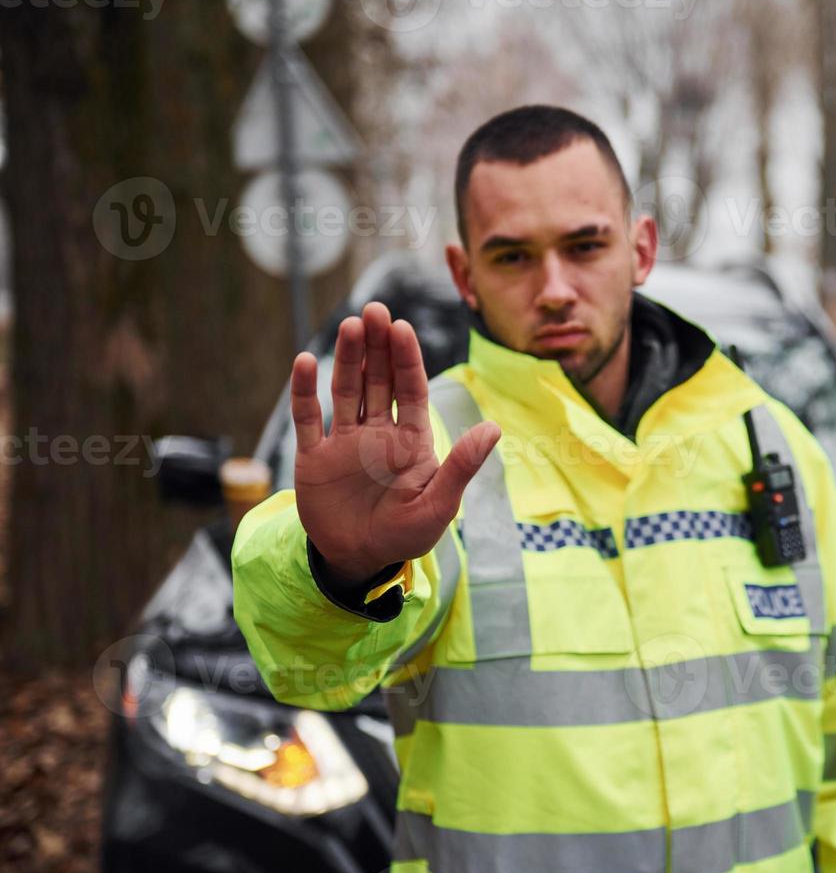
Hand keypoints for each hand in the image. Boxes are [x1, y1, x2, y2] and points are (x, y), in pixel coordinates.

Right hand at [290, 302, 500, 584]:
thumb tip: (494, 429)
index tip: (401, 327)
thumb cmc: (406, 536)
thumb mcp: (439, 505)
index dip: (406, 358)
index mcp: (410, 440)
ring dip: (346, 358)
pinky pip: (308, 418)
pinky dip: (304, 391)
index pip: (409, 389)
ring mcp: (344, 442)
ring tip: (349, 325)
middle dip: (377, 345)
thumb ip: (461, 466)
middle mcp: (377, 433)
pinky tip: (304, 362)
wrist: (359, 562)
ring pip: (345, 390)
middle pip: (378, 380)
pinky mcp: (314, 457)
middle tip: (374, 310)